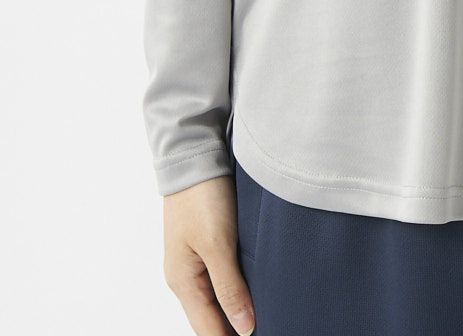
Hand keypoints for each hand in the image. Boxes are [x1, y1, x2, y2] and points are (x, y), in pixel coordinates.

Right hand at [163, 174, 255, 335]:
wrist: (195, 155)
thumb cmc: (202, 198)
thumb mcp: (218, 245)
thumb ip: (229, 288)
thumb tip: (243, 329)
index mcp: (183, 281)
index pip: (208, 329)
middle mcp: (185, 275)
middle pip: (210, 317)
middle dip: (234, 329)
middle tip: (266, 329)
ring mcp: (194, 259)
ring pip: (216, 298)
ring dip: (235, 310)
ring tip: (263, 318)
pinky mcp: (205, 242)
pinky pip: (219, 277)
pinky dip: (235, 289)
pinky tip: (253, 290)